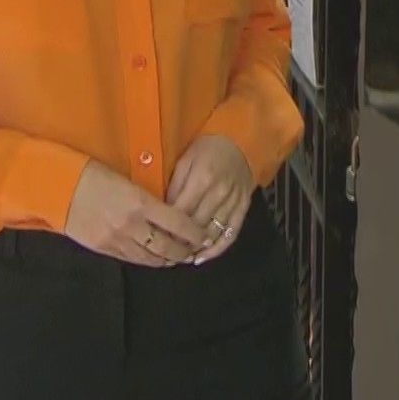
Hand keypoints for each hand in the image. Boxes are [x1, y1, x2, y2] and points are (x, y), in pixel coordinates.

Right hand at [66, 160, 211, 267]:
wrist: (58, 188)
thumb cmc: (92, 175)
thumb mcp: (126, 179)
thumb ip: (147, 197)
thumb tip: (167, 210)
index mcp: (140, 202)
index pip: (178, 223)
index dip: (194, 232)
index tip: (203, 234)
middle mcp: (131, 225)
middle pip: (168, 246)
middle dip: (184, 251)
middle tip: (194, 250)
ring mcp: (117, 240)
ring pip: (151, 258)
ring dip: (167, 260)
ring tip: (177, 257)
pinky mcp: (104, 248)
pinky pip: (132, 259)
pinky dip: (147, 261)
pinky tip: (154, 258)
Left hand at [166, 134, 252, 264]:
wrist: (239, 142)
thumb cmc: (207, 149)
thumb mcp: (185, 160)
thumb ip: (175, 186)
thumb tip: (164, 212)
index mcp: (202, 179)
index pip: (181, 212)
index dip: (167, 227)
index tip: (155, 238)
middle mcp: (220, 193)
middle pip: (197, 225)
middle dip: (179, 240)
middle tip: (164, 252)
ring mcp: (234, 202)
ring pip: (212, 233)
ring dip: (196, 248)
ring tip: (179, 257)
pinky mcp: (243, 208)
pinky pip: (231, 233)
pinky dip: (217, 249)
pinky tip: (203, 257)